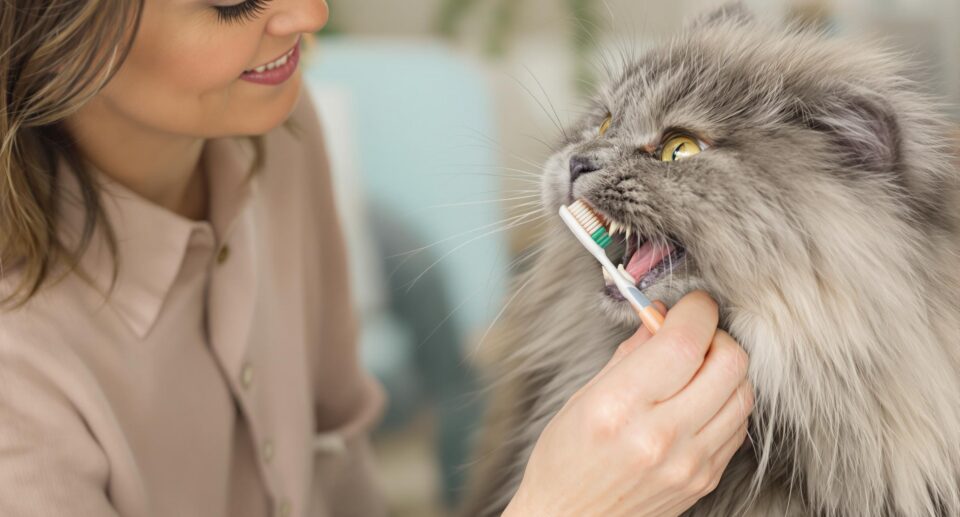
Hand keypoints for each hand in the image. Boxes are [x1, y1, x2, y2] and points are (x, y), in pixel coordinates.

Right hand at [503, 291, 752, 516]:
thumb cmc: (566, 459)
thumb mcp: (584, 396)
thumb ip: (630, 353)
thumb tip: (661, 314)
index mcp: (620, 406)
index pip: (684, 343)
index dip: (697, 311)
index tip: (691, 304)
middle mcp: (660, 435)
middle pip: (729, 362)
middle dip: (717, 335)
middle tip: (694, 336)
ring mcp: (690, 462)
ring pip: (743, 392)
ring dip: (725, 368)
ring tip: (696, 369)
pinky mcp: (706, 478)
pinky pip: (739, 425)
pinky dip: (726, 401)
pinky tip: (699, 401)